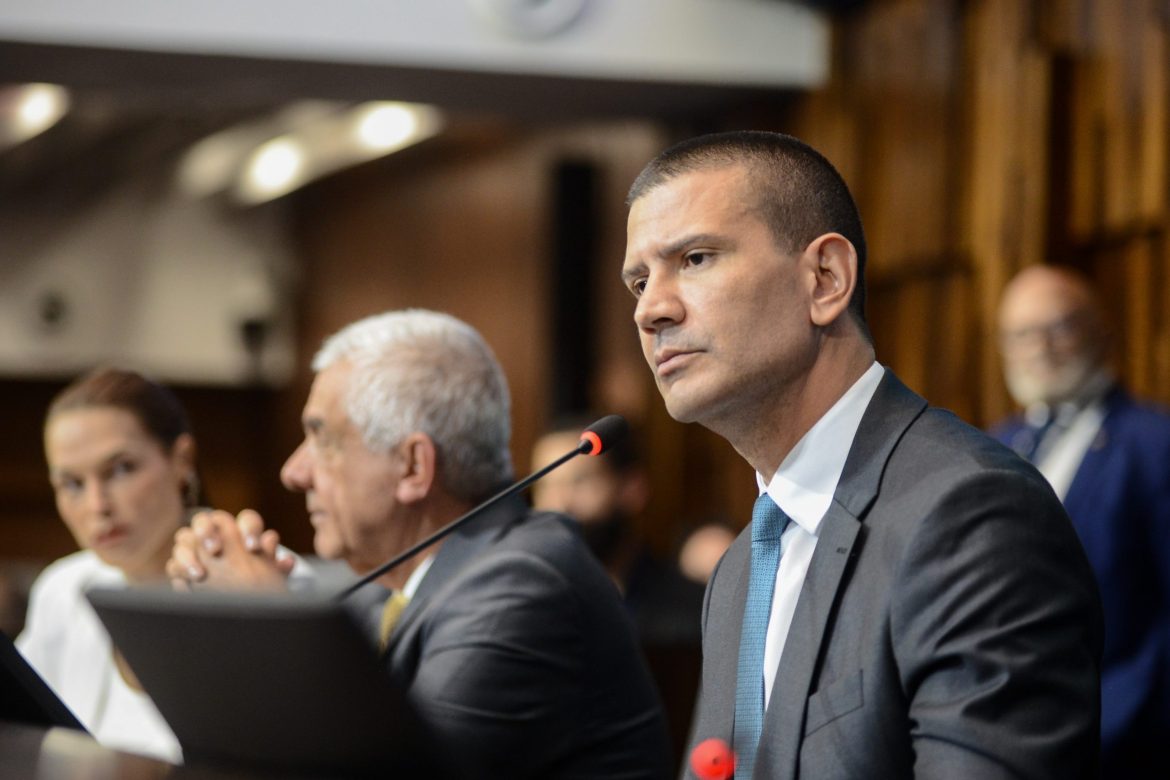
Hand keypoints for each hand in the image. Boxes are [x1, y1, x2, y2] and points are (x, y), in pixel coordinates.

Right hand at [167, 509, 293, 591]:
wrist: (240, 608)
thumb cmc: (259, 588)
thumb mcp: (271, 580)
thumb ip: (277, 569)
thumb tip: (286, 561)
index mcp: (244, 533)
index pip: (246, 520)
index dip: (250, 529)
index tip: (254, 547)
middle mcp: (218, 535)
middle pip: (206, 519)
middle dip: (208, 531)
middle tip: (215, 550)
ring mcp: (196, 550)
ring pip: (184, 537)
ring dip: (189, 553)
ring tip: (200, 575)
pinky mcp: (181, 568)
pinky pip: (173, 564)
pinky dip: (179, 573)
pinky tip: (188, 585)